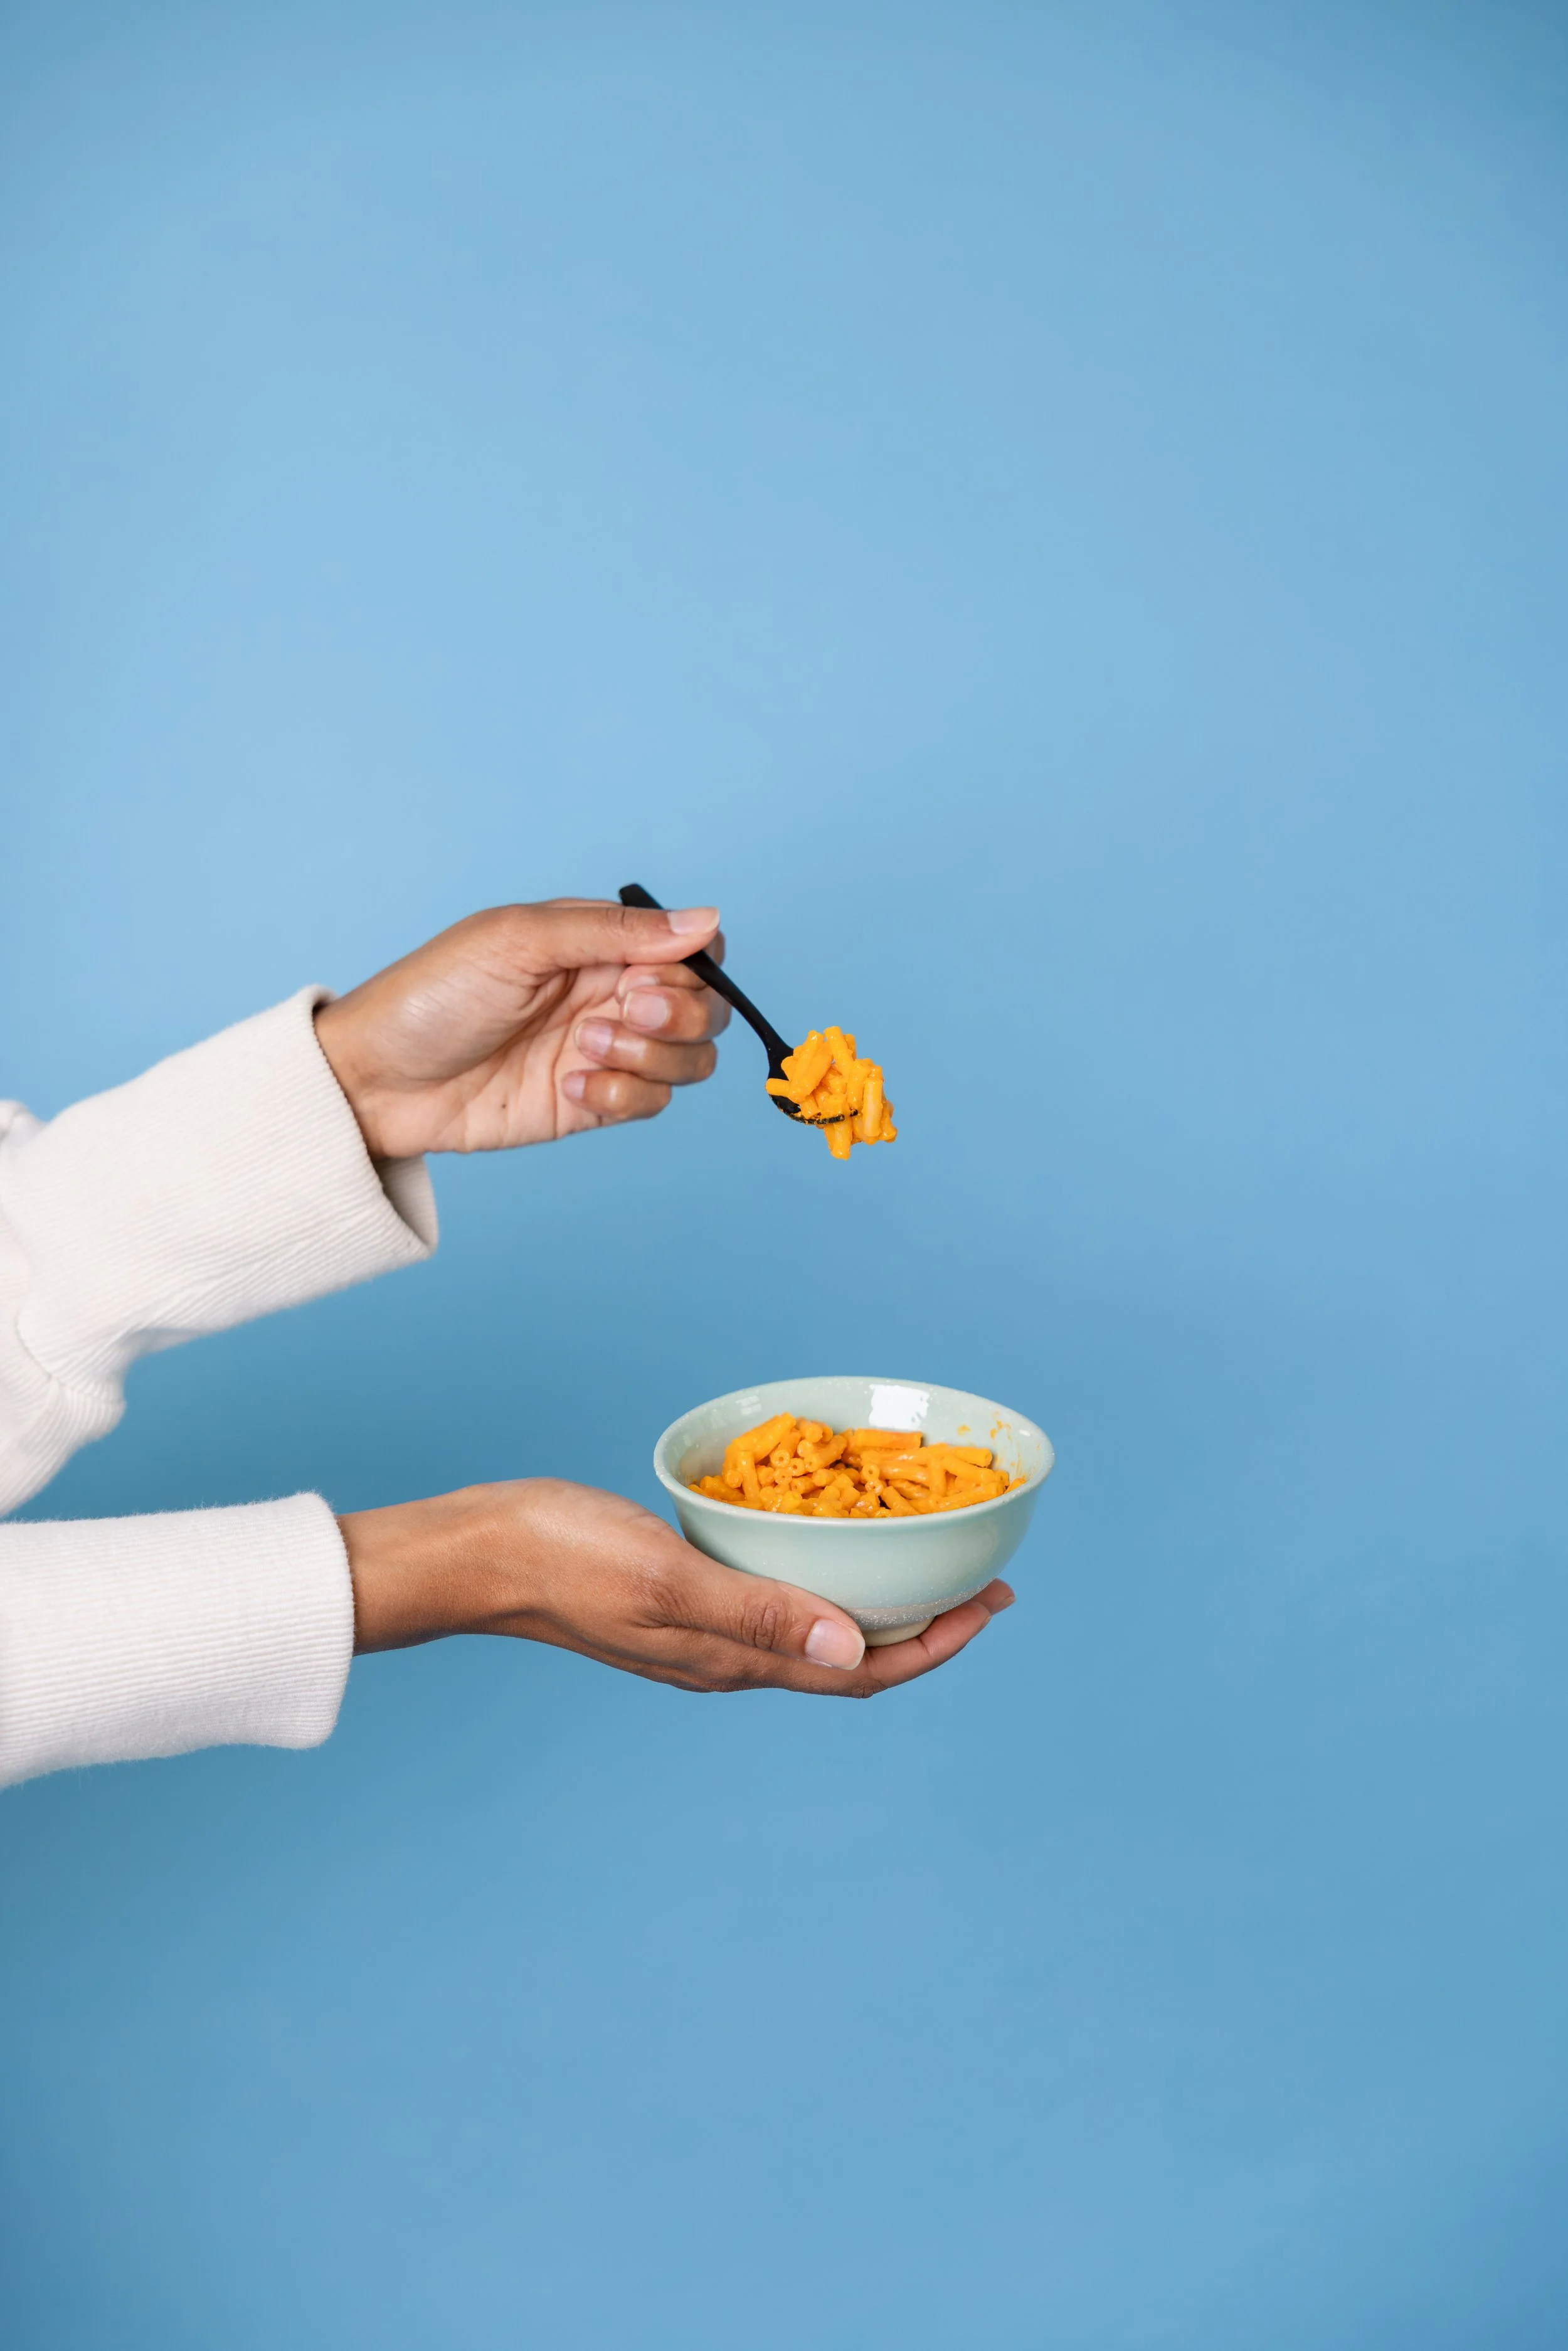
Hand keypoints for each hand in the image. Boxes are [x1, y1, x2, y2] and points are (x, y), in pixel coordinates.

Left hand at [314, 898, 729, 1159]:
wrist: (377, 1081)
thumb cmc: (432, 994)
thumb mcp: (520, 941)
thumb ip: (615, 931)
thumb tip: (707, 919)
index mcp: (598, 943)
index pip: (691, 950)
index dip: (693, 966)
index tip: (650, 974)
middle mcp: (610, 994)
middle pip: (704, 1008)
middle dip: (678, 1014)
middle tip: (617, 1014)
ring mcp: (603, 1052)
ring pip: (688, 1061)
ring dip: (652, 1057)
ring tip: (586, 1049)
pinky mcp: (590, 1104)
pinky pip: (650, 1104)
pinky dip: (623, 1096)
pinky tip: (569, 1087)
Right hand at [340, 1479, 1014, 1696]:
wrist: (478, 1556)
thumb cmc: (562, 1560)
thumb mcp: (666, 1578)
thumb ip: (759, 1612)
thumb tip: (854, 1644)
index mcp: (733, 1660)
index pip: (862, 1670)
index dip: (936, 1644)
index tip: (992, 1604)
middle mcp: (728, 1655)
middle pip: (850, 1654)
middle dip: (923, 1625)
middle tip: (981, 1582)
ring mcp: (702, 1629)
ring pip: (814, 1627)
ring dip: (874, 1602)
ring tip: (921, 1562)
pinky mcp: (679, 1597)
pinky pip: (772, 1596)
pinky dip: (818, 1574)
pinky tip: (822, 1538)